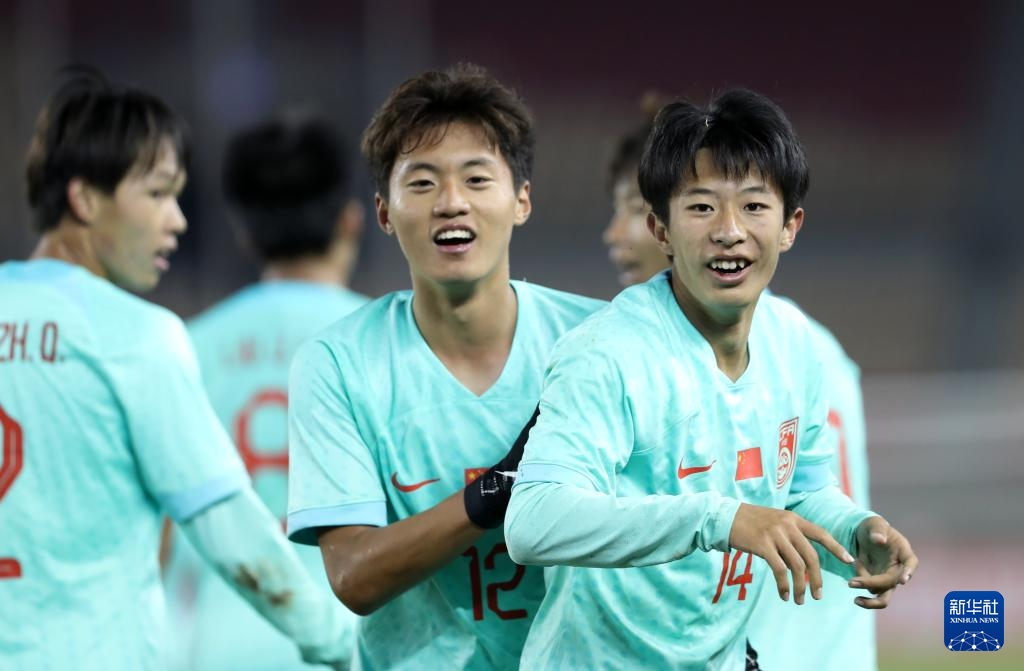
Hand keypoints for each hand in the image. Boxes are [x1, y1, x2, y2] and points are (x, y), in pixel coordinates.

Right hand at [729, 503, 854, 604]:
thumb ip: (789, 535)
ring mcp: (775, 534)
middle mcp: (787, 525)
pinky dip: (784, 585)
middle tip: (818, 595)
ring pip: (797, 566)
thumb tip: (800, 561)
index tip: (849, 560)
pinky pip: (780, 570)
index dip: (836, 547)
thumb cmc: (749, 522)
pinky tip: (783, 594)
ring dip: (801, 587)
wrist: (724, 516)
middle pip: (811, 556)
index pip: (821, 533)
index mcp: (793, 519)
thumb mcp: (773, 521)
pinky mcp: (763, 545)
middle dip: (817, 579)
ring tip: (799, 600)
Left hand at [847, 516, 917, 609]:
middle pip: (891, 583)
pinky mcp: (878, 584)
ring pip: (884, 598)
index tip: (903, 580)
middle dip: (871, 583)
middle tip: (850, 582)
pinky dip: (860, 583)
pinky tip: (854, 570)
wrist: (865, 535)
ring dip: (866, 593)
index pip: (910, 563)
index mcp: (903, 552)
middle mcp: (899, 569)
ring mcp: (889, 579)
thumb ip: (877, 530)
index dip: (908, 572)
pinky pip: (871, 592)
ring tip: (850, 583)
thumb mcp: (874, 523)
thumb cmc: (873, 527)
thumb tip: (880, 540)